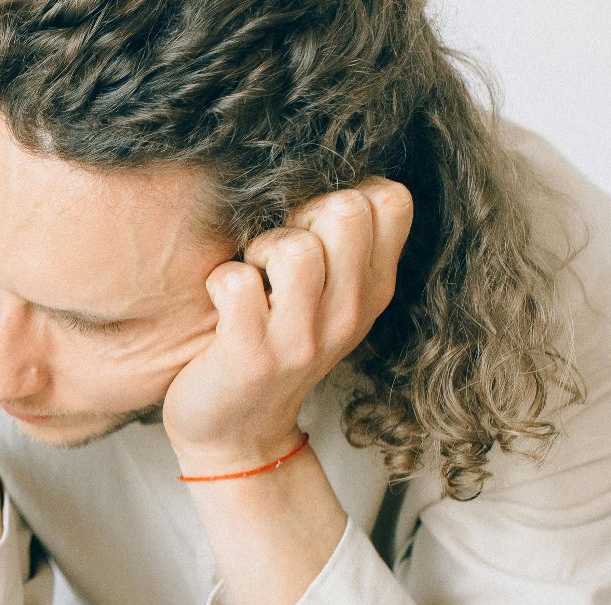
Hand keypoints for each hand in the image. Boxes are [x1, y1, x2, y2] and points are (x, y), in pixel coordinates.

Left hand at [162, 178, 413, 475]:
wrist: (238, 434)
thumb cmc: (273, 347)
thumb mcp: (328, 300)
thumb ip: (340, 244)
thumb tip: (327, 166)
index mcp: (373, 289)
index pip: (391, 198)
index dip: (344, 192)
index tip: (312, 228)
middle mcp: (349, 312)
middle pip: (346, 209)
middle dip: (299, 216)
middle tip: (274, 254)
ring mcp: (302, 338)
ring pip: (293, 247)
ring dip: (259, 250)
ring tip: (251, 280)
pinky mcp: (251, 356)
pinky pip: (236, 282)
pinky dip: (219, 283)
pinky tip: (221, 306)